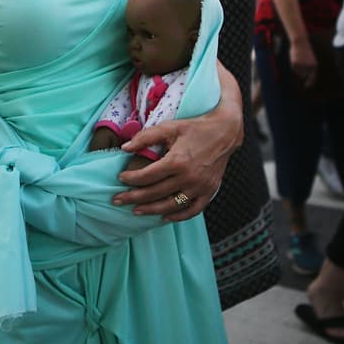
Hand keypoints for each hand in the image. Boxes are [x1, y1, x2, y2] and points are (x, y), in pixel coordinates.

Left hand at [113, 95, 242, 222]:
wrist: (225, 132)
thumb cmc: (196, 127)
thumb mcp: (170, 127)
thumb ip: (146, 137)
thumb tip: (124, 148)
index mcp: (177, 161)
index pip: (147, 176)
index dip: (131, 179)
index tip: (120, 178)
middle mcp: (188, 177)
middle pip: (155, 193)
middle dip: (133, 198)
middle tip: (117, 200)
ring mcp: (200, 187)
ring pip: (171, 205)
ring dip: (151, 210)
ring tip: (136, 211)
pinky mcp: (209, 191)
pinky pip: (192, 210)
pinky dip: (178, 216)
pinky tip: (165, 217)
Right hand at [288, 38, 317, 86]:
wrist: (301, 42)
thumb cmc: (306, 50)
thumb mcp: (310, 59)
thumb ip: (308, 68)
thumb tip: (304, 76)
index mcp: (314, 66)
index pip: (312, 77)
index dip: (310, 82)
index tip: (307, 86)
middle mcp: (308, 67)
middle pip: (304, 75)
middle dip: (302, 73)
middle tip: (300, 72)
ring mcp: (302, 66)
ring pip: (298, 72)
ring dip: (298, 68)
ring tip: (299, 59)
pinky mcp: (295, 64)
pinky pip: (294, 68)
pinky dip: (294, 65)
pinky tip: (295, 58)